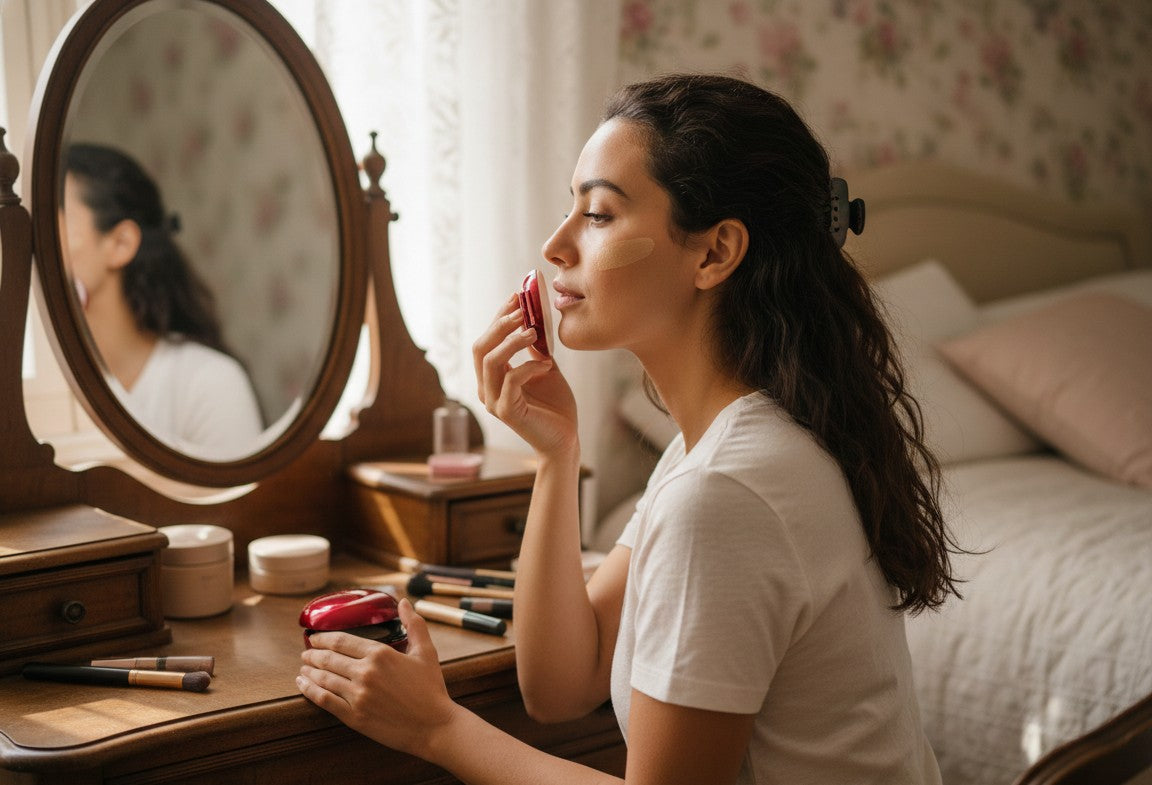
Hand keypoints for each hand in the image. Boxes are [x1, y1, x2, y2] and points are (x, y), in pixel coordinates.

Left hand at [297, 598, 458, 757]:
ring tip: (303, 668)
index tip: (315, 637)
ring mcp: (358, 695)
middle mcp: (365, 673)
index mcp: (380, 654)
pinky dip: (310, 691)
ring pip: (323, 679)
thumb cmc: (431, 689)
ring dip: (309, 671)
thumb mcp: (426, 652)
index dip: (323, 638)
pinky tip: (304, 686)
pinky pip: (325, 701)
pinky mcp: (354, 717)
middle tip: (305, 652)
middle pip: (329, 659)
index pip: (342, 641)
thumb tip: (403, 602)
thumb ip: (414, 624)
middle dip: (313, 654)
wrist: (434, 726)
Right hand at [472, 294, 577, 456]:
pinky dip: (528, 368)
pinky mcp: (507, 413)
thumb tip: (535, 319)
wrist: (565, 439)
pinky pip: (511, 381)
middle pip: (481, 347)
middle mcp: (487, 388)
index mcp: (492, 377)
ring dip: (511, 342)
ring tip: (533, 331)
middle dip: (500, 324)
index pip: (486, 340)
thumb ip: (536, 349)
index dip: (499, 317)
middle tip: (523, 309)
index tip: (516, 296)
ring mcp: (494, 402)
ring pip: (490, 362)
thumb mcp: (545, 369)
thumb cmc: (555, 406)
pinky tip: (547, 365)